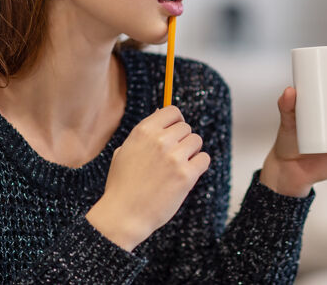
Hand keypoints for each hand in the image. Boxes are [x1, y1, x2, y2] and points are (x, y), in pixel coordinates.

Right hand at [86, 106, 209, 250]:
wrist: (123, 215)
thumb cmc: (122, 185)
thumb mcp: (124, 151)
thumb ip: (144, 133)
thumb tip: (161, 112)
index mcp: (143, 131)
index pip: (172, 111)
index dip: (176, 121)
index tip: (175, 132)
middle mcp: (160, 140)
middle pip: (186, 127)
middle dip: (182, 140)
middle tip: (173, 157)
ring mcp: (174, 157)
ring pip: (197, 141)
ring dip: (191, 152)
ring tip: (179, 166)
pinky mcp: (186, 175)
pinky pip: (204, 159)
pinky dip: (199, 165)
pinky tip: (187, 174)